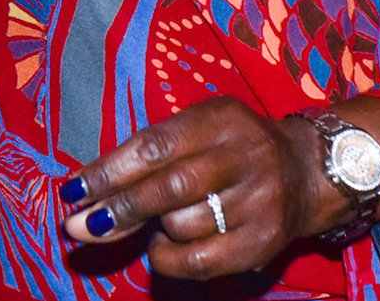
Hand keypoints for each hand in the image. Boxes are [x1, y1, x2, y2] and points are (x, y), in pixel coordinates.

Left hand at [60, 98, 341, 278]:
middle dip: (118, 209)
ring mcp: (259, 200)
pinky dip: (169, 259)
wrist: (307, 170)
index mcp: (218, 118)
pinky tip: (166, 248)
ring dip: (154, 230)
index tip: (72, 192)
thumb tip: (84, 198)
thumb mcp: (197, 129)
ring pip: (181, 225)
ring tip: (160, 222)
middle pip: (166, 188)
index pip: (152, 146)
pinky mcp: (266, 240)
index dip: (107, 171)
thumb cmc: (230, 148)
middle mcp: (242, 156)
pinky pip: (199, 262)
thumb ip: (148, 156)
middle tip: (79, 226)